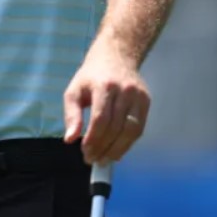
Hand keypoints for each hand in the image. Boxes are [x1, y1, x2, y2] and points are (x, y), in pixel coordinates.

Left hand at [62, 44, 150, 163]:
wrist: (116, 56)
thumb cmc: (91, 76)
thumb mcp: (74, 90)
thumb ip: (71, 115)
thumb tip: (70, 139)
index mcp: (104, 86)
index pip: (100, 119)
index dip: (93, 139)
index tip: (85, 152)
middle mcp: (124, 90)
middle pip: (116, 127)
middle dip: (103, 148)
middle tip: (93, 160)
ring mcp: (138, 96)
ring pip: (130, 131)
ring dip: (117, 150)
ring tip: (104, 160)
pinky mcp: (146, 101)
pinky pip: (139, 128)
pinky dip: (128, 143)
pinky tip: (117, 151)